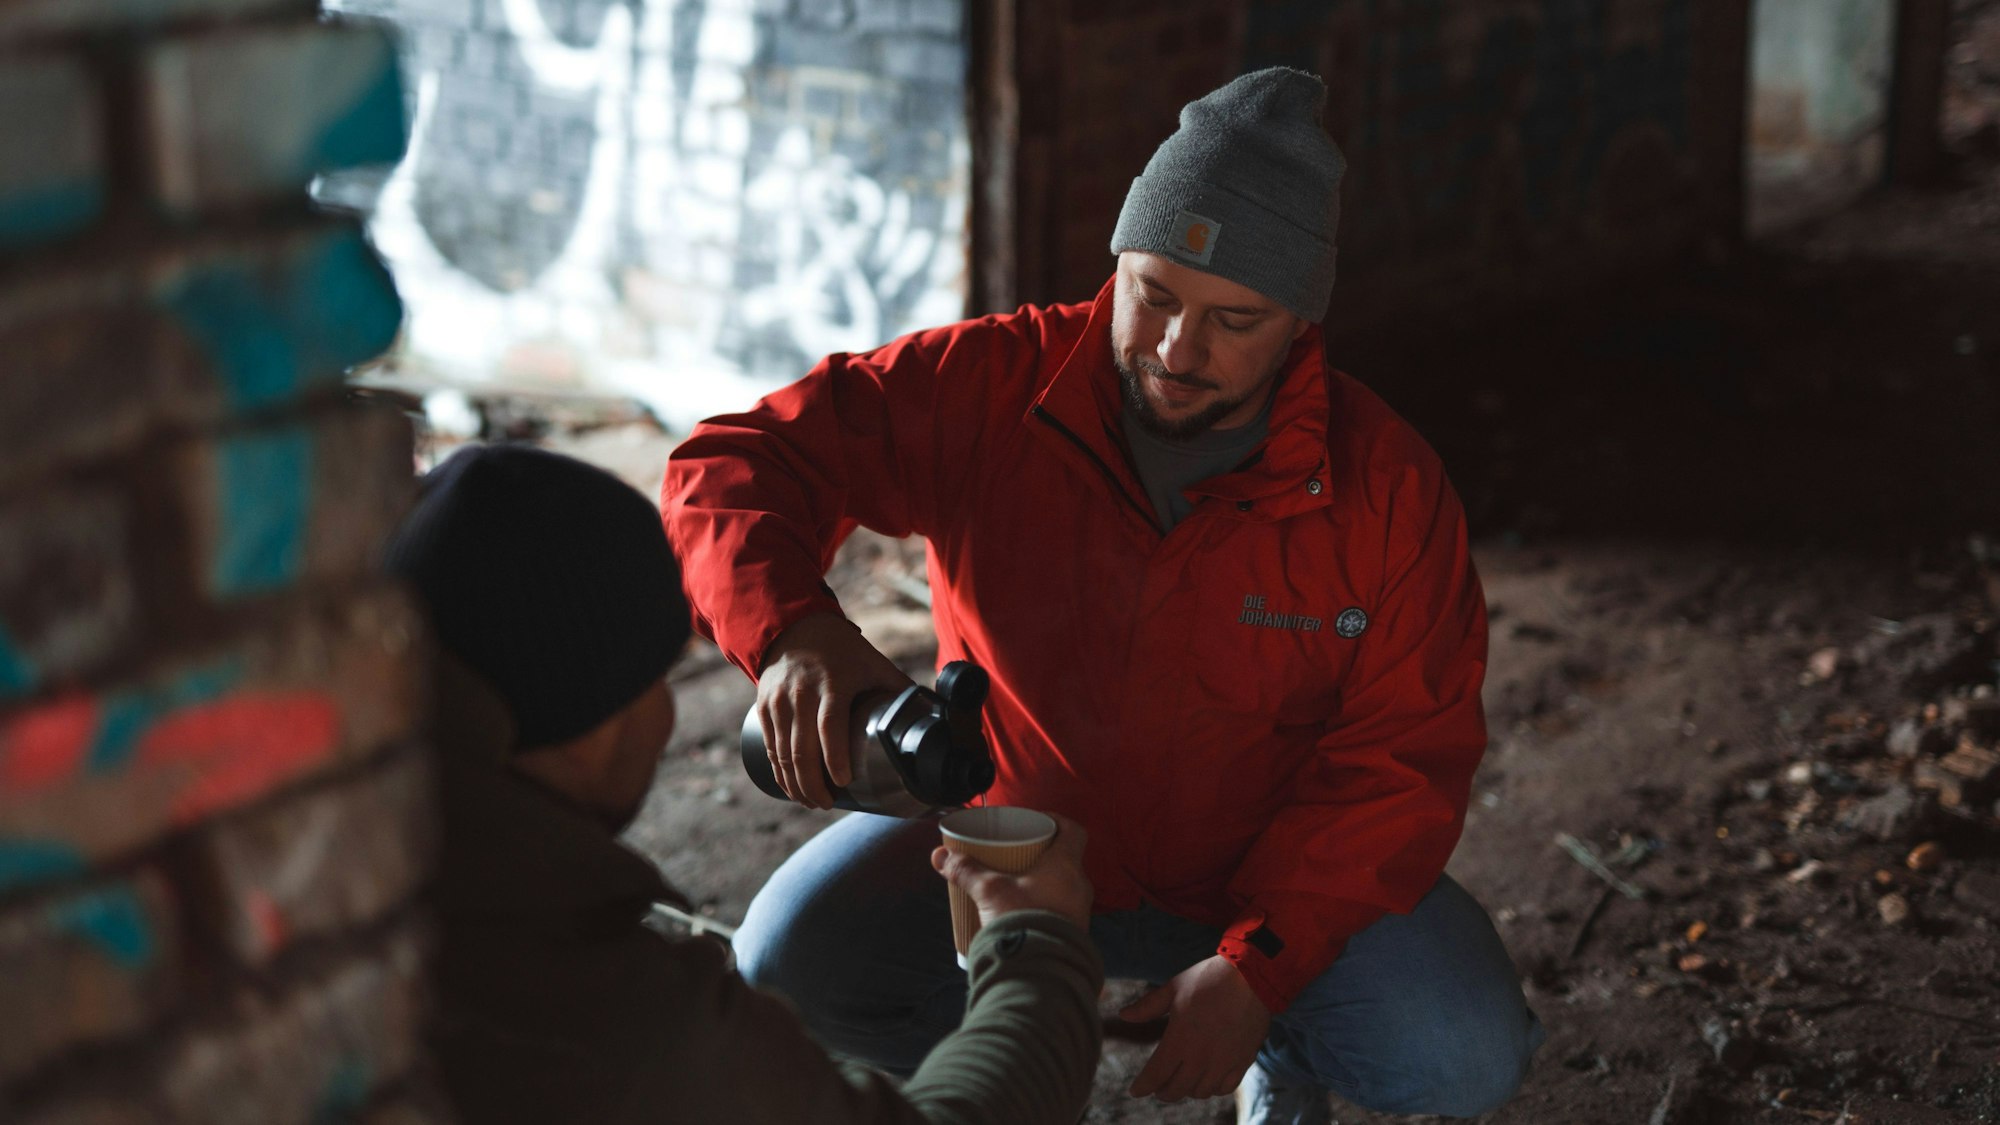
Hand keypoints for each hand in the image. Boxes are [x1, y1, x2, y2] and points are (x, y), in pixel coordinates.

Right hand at [755, 612, 911, 807]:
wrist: (795, 629)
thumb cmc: (842, 651)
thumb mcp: (873, 663)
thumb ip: (899, 688)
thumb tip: (933, 715)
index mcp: (832, 683)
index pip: (830, 725)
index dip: (835, 756)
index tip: (844, 782)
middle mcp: (801, 693)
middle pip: (802, 749)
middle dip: (813, 784)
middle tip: (828, 804)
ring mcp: (778, 702)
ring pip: (782, 754)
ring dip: (796, 785)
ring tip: (812, 802)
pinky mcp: (763, 708)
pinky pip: (770, 748)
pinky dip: (779, 773)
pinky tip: (791, 788)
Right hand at [930, 813, 1092, 928]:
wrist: (1039, 972)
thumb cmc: (1021, 920)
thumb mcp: (989, 891)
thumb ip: (966, 871)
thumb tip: (940, 856)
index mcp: (1066, 867)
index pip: (1073, 831)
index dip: (1057, 821)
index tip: (1038, 822)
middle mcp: (1079, 887)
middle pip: (1067, 860)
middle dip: (1044, 856)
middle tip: (1021, 855)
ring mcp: (1080, 913)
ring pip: (1064, 887)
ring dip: (1045, 883)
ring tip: (1018, 885)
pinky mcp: (1074, 935)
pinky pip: (1062, 911)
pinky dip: (1046, 906)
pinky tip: (1024, 913)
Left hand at [1120, 955, 1270, 1101]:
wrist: (1252, 976)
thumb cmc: (1208, 978)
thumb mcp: (1174, 988)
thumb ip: (1147, 1006)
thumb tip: (1123, 1016)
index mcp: (1180, 1039)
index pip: (1156, 1074)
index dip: (1143, 1086)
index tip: (1135, 1091)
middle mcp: (1201, 1057)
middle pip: (1176, 1090)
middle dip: (1163, 1091)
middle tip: (1158, 1087)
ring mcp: (1224, 1061)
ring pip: (1200, 1092)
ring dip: (1188, 1089)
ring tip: (1183, 1080)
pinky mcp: (1243, 1061)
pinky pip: (1225, 1088)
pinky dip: (1213, 1088)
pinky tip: (1208, 1079)